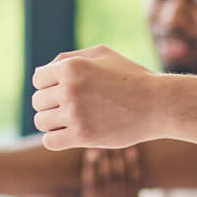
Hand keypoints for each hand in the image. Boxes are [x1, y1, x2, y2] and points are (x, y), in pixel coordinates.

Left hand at [30, 47, 162, 149]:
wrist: (158, 104)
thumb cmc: (131, 77)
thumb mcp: (102, 54)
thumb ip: (69, 58)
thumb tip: (41, 72)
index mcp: (72, 67)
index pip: (38, 79)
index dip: (48, 85)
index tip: (64, 90)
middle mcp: (70, 89)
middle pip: (38, 101)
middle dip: (50, 104)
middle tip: (72, 107)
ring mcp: (76, 114)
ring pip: (41, 122)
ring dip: (52, 122)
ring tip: (71, 120)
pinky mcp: (83, 137)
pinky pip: (50, 142)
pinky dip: (55, 139)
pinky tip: (70, 134)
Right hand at [76, 147, 143, 196]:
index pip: (90, 188)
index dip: (91, 169)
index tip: (90, 151)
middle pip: (107, 184)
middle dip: (105, 162)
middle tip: (104, 143)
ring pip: (122, 183)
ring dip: (120, 161)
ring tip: (117, 144)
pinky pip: (135, 185)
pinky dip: (133, 168)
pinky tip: (131, 151)